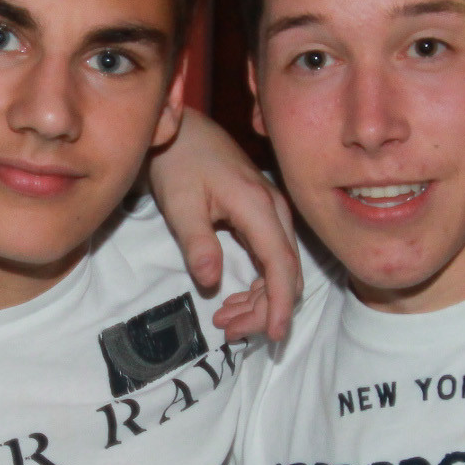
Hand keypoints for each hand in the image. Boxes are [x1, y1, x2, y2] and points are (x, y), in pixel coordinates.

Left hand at [148, 108, 301, 341]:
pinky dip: (258, 285)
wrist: (179, 130)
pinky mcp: (263, 216)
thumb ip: (196, 242)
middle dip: (265, 309)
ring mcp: (272, 212)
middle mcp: (274, 210)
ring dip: (261, 300)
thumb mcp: (180, 203)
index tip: (274, 335)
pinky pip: (271, 259)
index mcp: (258, 206)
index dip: (280, 304)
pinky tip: (234, 300)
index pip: (281, 265)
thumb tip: (211, 281)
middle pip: (287, 272)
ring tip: (226, 320)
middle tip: (228, 330)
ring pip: (281, 269)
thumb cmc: (178, 161)